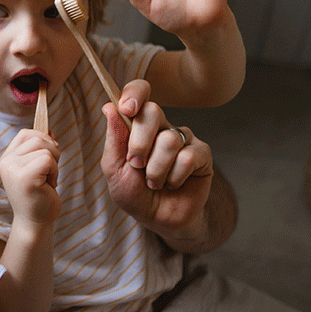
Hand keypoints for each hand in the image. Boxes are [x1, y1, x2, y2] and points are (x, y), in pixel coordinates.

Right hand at [0, 129, 60, 224]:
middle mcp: (7, 162)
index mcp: (7, 158)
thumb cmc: (38, 196)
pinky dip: (55, 171)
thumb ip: (39, 149)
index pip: (26, 133)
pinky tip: (49, 185)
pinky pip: (48, 160)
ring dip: (54, 164)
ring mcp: (14, 169)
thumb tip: (50, 131)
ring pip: (46, 149)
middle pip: (38, 138)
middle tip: (48, 173)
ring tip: (47, 180)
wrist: (35, 222)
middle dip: (52, 153)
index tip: (49, 156)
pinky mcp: (25, 177)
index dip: (43, 139)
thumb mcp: (36, 168)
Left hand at [102, 90, 213, 235]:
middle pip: (153, 111)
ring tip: (154, 182)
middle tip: (135, 164)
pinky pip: (188, 157)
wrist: (156, 219)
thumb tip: (108, 107)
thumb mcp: (114, 169)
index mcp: (138, 124)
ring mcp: (183, 138)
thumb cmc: (134, 193)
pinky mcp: (202, 154)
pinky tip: (173, 184)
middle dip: (139, 142)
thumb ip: (113, 139)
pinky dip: (174, 177)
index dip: (134, 93)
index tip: (126, 108)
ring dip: (155, 169)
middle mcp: (162, 126)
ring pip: (169, 139)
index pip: (139, 92)